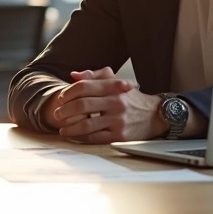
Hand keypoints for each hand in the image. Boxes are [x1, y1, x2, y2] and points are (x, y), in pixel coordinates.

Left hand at [42, 67, 165, 143]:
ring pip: (87, 124)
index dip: (68, 92)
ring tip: (62, 128)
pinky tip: (74, 136)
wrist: (156, 116)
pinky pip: (95, 138)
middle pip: (82, 105)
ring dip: (70, 127)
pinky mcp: (120, 136)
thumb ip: (96, 76)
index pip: (84, 87)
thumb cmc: (132, 98)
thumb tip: (74, 75)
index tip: (60, 98)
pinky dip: (81, 138)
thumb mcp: (117, 82)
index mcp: (113, 88)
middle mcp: (116, 103)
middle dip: (65, 110)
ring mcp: (118, 120)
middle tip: (57, 114)